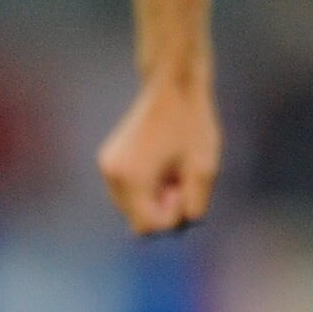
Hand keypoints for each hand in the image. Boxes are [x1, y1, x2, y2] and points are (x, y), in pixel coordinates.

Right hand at [97, 69, 222, 234]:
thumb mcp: (205, 168)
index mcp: (131, 179)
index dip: (173, 216)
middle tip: (180, 178)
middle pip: (138, 220)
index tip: (184, 188)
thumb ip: (195, 205)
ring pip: (133, 207)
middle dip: (163, 209)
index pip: (148, 226)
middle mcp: (112, 176)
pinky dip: (147, 187)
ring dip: (155, 198)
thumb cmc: (192, 123)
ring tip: (172, 169)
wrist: (172, 85)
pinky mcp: (110, 160)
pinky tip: (162, 164)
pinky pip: (129, 192)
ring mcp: (107, 167)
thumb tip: (182, 224)